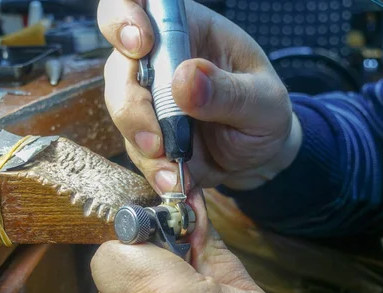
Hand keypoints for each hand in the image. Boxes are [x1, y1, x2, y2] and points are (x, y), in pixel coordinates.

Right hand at [98, 0, 300, 191]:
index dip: (125, 17)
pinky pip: (138, 152)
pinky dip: (156, 173)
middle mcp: (157, 61)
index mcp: (186, 30)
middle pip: (118, 69)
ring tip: (175, 175)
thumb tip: (185, 80)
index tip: (140, 44)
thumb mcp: (263, 101)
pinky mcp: (146, 135)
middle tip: (157, 142)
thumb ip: (229, 91)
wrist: (259, 155)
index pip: (139, 4)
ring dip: (146, 150)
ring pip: (122, 116)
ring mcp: (147, 100)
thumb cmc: (264, 112)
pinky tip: (178, 186)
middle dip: (131, 107)